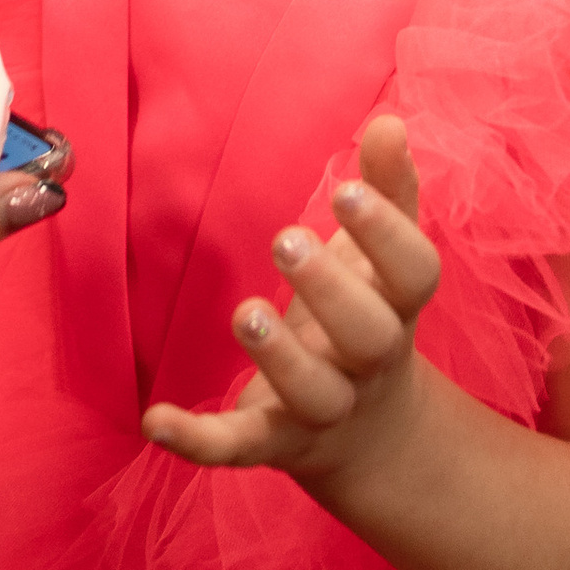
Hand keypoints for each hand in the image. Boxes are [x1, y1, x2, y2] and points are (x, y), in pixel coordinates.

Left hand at [143, 110, 437, 491]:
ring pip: (311, 395)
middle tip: (286, 239)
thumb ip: (388, 190)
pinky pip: (237, 448)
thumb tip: (389, 121)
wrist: (373, 435)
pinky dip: (197, 441)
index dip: (386, 235)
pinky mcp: (271, 441)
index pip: (414, 275)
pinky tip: (155, 420)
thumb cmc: (370, 315)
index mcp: (398, 309)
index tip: (345, 190)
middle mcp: (366, 364)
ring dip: (279, 357)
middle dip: (330, 289)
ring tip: (245, 311)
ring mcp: (322, 409)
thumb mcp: (383, 259)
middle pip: (368, 337)